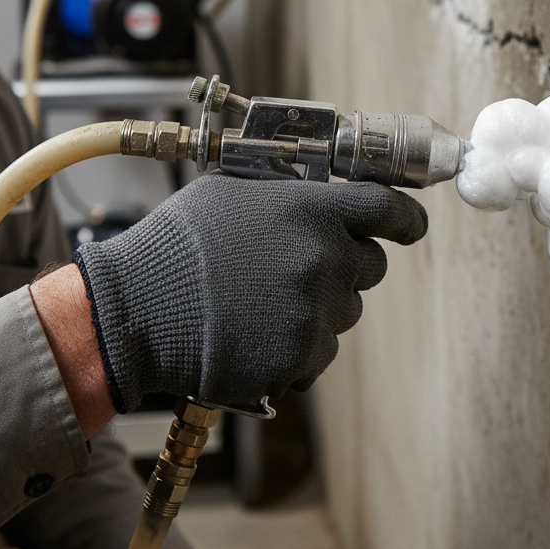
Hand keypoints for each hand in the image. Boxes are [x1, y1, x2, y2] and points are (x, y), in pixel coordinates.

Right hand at [74, 175, 427, 412]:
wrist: (136, 312)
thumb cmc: (177, 245)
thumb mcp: (231, 190)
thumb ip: (287, 192)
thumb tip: (315, 194)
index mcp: (314, 212)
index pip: (389, 210)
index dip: (408, 219)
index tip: (413, 227)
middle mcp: (326, 260)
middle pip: (371, 266)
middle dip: (347, 266)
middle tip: (301, 269)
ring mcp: (317, 313)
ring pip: (346, 312)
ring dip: (319, 308)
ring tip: (262, 304)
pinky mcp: (301, 358)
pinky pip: (319, 352)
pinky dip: (298, 346)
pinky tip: (256, 333)